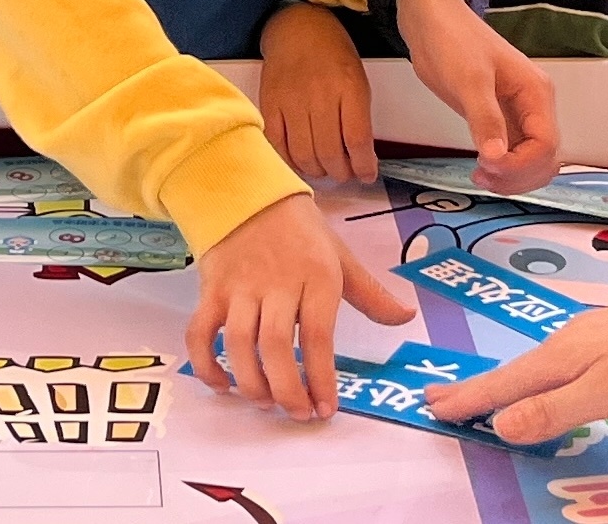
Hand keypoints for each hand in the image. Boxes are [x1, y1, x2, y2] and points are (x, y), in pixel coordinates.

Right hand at [182, 191, 411, 420]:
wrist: (247, 193)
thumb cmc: (300, 231)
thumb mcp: (340, 256)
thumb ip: (371, 294)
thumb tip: (406, 317)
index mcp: (315, 276)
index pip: (318, 335)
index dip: (321, 377)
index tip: (326, 409)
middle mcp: (276, 284)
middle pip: (275, 344)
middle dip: (286, 389)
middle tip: (297, 415)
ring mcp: (239, 288)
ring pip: (238, 342)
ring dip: (250, 381)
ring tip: (266, 403)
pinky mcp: (210, 291)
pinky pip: (200, 332)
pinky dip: (206, 364)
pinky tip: (222, 386)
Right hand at [258, 2, 376, 182]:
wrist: (297, 27)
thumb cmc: (332, 53)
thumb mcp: (357, 78)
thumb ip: (359, 116)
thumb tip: (360, 156)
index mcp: (349, 87)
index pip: (357, 140)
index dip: (363, 166)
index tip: (367, 175)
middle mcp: (320, 95)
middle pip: (330, 152)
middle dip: (341, 173)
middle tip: (345, 174)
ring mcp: (292, 100)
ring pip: (304, 154)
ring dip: (317, 170)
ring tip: (325, 169)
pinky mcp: (270, 104)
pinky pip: (279, 144)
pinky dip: (291, 160)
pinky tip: (301, 160)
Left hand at [393, 0, 559, 195]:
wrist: (431, 22)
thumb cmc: (453, 42)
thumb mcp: (469, 81)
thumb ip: (485, 120)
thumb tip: (496, 159)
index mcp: (536, 93)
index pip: (546, 144)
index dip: (521, 165)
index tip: (488, 167)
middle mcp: (534, 107)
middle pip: (545, 158)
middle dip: (518, 175)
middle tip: (482, 176)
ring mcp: (518, 114)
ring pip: (531, 160)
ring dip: (512, 177)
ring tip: (479, 176)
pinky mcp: (499, 119)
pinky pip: (513, 154)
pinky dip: (503, 169)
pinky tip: (480, 170)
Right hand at [429, 293, 607, 445]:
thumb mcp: (606, 394)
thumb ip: (553, 410)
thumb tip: (499, 424)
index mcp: (561, 357)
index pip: (504, 384)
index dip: (469, 398)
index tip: (432, 406)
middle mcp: (567, 342)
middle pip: (512, 372)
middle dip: (475, 388)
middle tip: (438, 399)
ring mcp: (589, 338)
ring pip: (534, 367)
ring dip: (503, 383)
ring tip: (481, 396)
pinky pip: (556, 363)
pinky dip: (534, 377)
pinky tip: (542, 383)